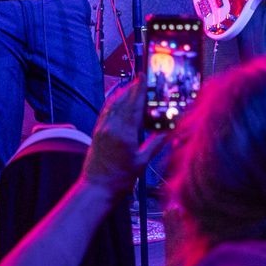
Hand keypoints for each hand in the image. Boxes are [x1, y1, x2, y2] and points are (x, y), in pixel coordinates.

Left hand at [80, 78, 166, 199]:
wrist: (97, 186)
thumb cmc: (121, 178)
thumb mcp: (142, 162)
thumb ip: (155, 144)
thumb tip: (169, 132)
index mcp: (124, 133)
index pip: (134, 106)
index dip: (139, 90)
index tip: (143, 78)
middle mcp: (111, 127)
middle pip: (123, 102)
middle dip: (132, 89)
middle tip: (141, 80)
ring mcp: (102, 128)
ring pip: (113, 105)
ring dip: (122, 94)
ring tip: (131, 87)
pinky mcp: (96, 132)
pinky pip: (105, 112)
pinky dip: (113, 103)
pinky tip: (117, 101)